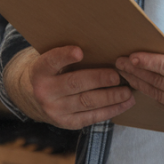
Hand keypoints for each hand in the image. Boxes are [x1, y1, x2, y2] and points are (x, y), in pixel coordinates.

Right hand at [14, 45, 135, 129]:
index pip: (51, 61)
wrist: (35, 96)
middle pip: (74, 84)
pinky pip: (92, 117)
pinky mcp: (67, 123)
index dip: (64, 56)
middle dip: (98, 80)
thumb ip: (68, 53)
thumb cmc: (55, 69)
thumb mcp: (53, 59)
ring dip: (110, 97)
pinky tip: (126, 103)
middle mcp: (44, 92)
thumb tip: (102, 41)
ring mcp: (55, 110)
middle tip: (117, 76)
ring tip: (128, 91)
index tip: (79, 51)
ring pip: (86, 102)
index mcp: (40, 71)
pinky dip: (112, 110)